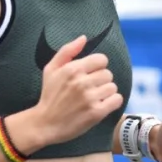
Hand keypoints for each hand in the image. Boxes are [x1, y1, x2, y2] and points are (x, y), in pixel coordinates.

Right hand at [18, 35, 123, 150]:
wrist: (45, 124)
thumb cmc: (49, 95)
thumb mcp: (51, 69)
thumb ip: (67, 51)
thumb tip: (83, 38)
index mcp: (73, 69)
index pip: (102, 59)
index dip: (97, 67)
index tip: (90, 75)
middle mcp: (82, 82)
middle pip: (108, 74)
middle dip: (101, 81)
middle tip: (91, 89)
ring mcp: (90, 98)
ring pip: (113, 87)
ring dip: (106, 92)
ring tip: (95, 98)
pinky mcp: (96, 113)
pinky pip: (117, 100)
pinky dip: (112, 102)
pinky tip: (103, 105)